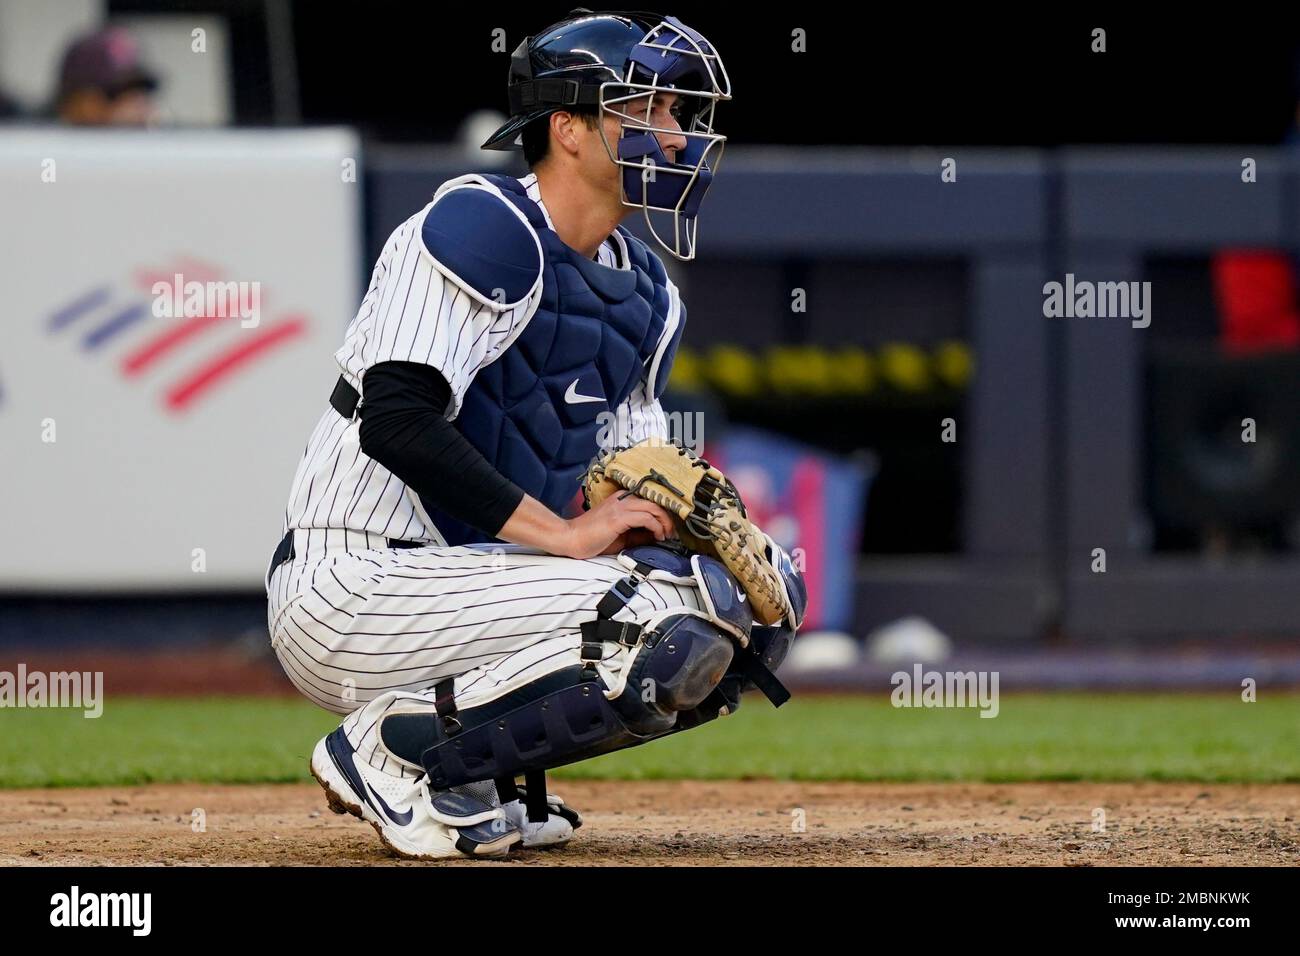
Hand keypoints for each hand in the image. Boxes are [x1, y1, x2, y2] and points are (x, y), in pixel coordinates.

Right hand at [559, 490, 675, 558]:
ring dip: (664, 523)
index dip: (662, 513)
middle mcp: (622, 499)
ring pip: (653, 507)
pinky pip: (646, 518)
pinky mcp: (618, 517)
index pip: (649, 500)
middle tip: (671, 533)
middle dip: (668, 518)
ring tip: (666, 536)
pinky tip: (657, 536)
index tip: (668, 528)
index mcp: (621, 500)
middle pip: (655, 502)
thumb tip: (657, 536)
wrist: (570, 539)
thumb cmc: (592, 539)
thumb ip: (638, 533)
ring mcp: (620, 506)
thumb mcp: (621, 536)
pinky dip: (656, 527)